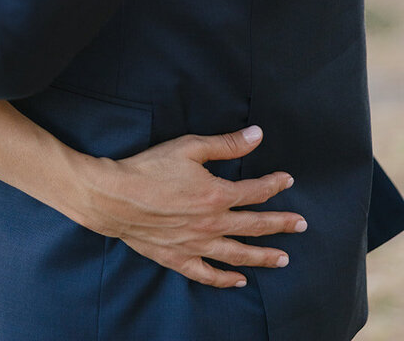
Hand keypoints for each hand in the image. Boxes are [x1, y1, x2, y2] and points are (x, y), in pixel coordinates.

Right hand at [74, 126, 305, 287]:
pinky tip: (239, 281)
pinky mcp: (179, 258)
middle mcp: (212, 224)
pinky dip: (225, 279)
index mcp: (216, 195)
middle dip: (281, 224)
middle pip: (255, 225)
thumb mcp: (189, 148)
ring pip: (238, 254)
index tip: (288, 181)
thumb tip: (256, 135)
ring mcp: (197, 245)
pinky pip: (208, 274)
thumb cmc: (149, 168)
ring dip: (264, 256)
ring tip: (283, 258)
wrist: (115, 197)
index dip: (274, 185)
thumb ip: (225, 144)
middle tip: (301, 225)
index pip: (254, 191)